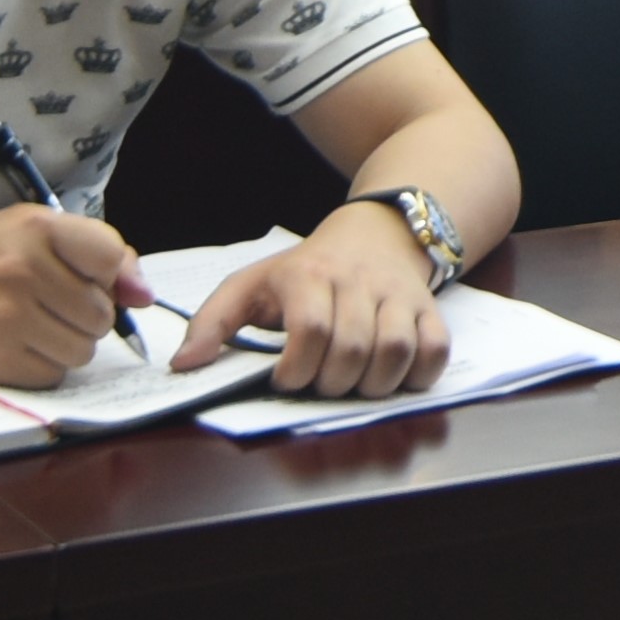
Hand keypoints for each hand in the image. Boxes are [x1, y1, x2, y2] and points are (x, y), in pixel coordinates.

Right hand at [0, 204, 148, 385]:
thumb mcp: (35, 232)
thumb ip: (99, 253)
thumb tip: (145, 295)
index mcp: (39, 228)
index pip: (110, 258)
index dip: (106, 277)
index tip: (85, 278)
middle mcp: (24, 269)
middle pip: (101, 315)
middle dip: (85, 317)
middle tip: (49, 304)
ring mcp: (8, 315)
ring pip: (82, 351)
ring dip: (66, 345)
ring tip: (31, 324)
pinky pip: (53, 375)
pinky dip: (42, 366)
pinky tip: (15, 344)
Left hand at [174, 207, 451, 395]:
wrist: (373, 233)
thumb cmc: (304, 272)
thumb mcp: (250, 285)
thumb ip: (212, 323)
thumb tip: (184, 365)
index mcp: (308, 275)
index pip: (310, 329)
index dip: (297, 368)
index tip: (284, 380)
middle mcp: (356, 281)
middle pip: (353, 348)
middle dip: (332, 383)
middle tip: (320, 384)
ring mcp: (397, 294)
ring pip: (396, 351)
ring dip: (373, 385)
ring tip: (353, 385)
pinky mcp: (428, 307)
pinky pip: (436, 348)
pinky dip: (418, 374)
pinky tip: (393, 378)